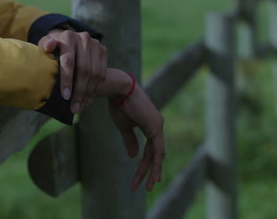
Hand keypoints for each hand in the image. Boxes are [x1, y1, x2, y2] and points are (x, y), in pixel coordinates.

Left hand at [38, 29, 107, 113]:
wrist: (69, 42)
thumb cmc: (53, 49)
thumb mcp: (46, 46)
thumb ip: (45, 47)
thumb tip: (49, 46)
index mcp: (67, 36)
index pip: (68, 61)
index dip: (67, 80)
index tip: (65, 96)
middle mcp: (83, 38)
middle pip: (84, 69)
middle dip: (79, 91)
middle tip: (74, 108)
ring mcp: (95, 44)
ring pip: (94, 73)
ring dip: (87, 93)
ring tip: (80, 107)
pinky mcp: (103, 50)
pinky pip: (101, 74)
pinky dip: (95, 88)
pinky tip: (87, 99)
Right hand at [107, 75, 164, 191]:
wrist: (118, 90)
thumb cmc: (119, 104)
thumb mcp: (124, 127)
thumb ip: (130, 141)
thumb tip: (133, 156)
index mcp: (150, 126)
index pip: (150, 150)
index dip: (147, 164)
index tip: (143, 178)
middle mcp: (157, 126)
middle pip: (155, 154)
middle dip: (150, 171)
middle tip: (148, 187)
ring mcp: (157, 125)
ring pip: (158, 154)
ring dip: (153, 171)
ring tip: (150, 186)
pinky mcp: (155, 126)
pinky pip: (157, 148)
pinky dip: (155, 162)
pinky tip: (152, 173)